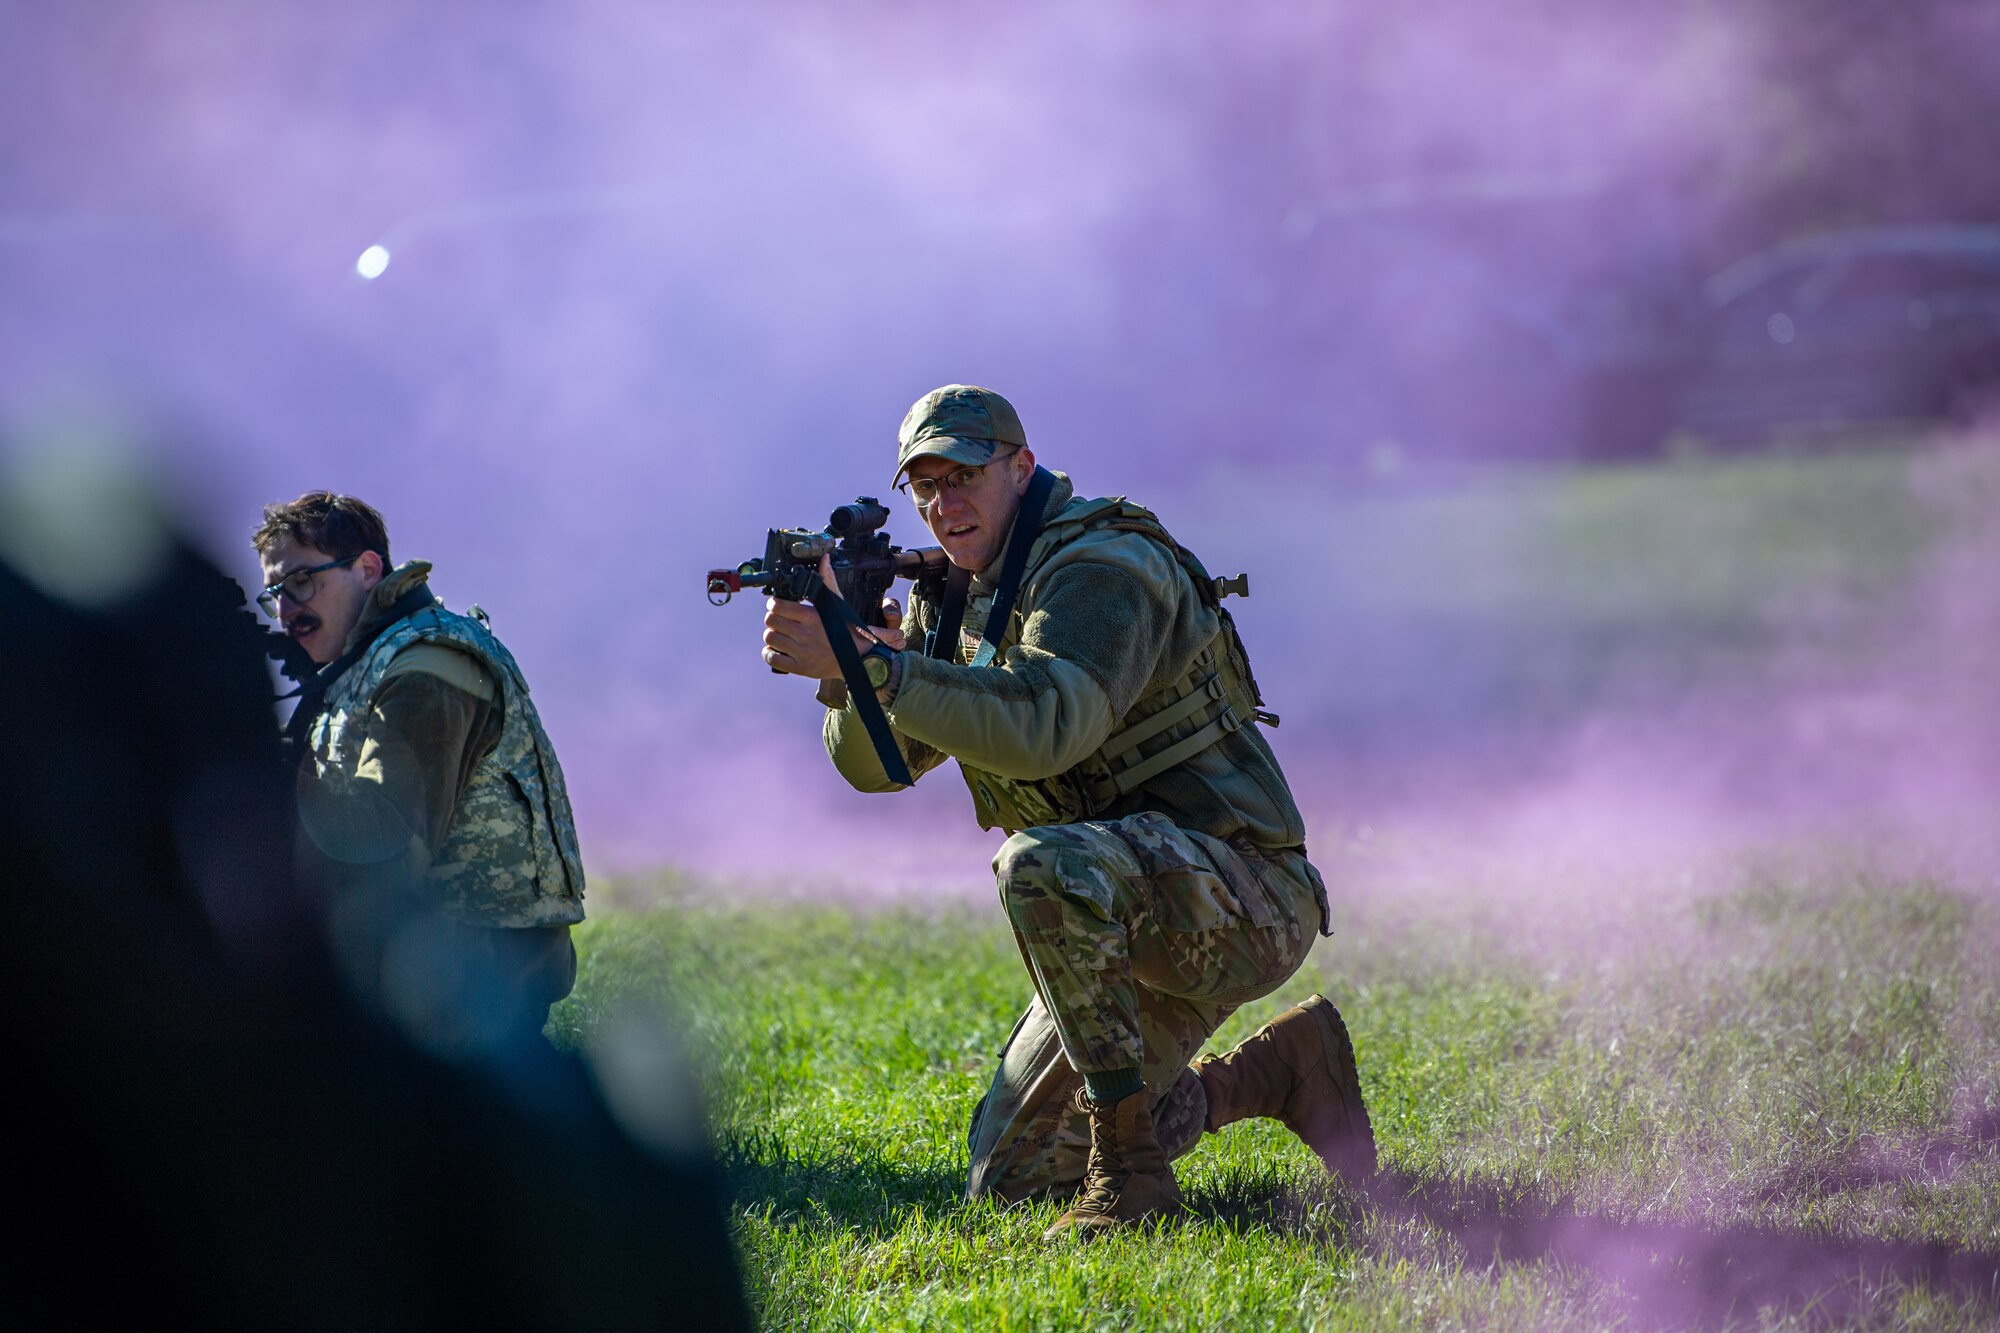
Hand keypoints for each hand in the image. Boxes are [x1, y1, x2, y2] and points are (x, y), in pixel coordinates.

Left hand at [761, 554, 905, 677]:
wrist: (859, 660)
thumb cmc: (848, 631)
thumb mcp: (838, 604)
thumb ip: (827, 581)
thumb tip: (825, 559)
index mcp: (813, 616)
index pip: (778, 606)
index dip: (774, 604)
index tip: (778, 605)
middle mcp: (805, 634)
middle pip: (770, 621)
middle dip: (773, 619)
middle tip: (780, 620)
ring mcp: (802, 652)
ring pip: (770, 638)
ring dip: (772, 636)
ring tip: (781, 635)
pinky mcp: (799, 668)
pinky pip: (772, 658)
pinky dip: (771, 654)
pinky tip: (779, 650)